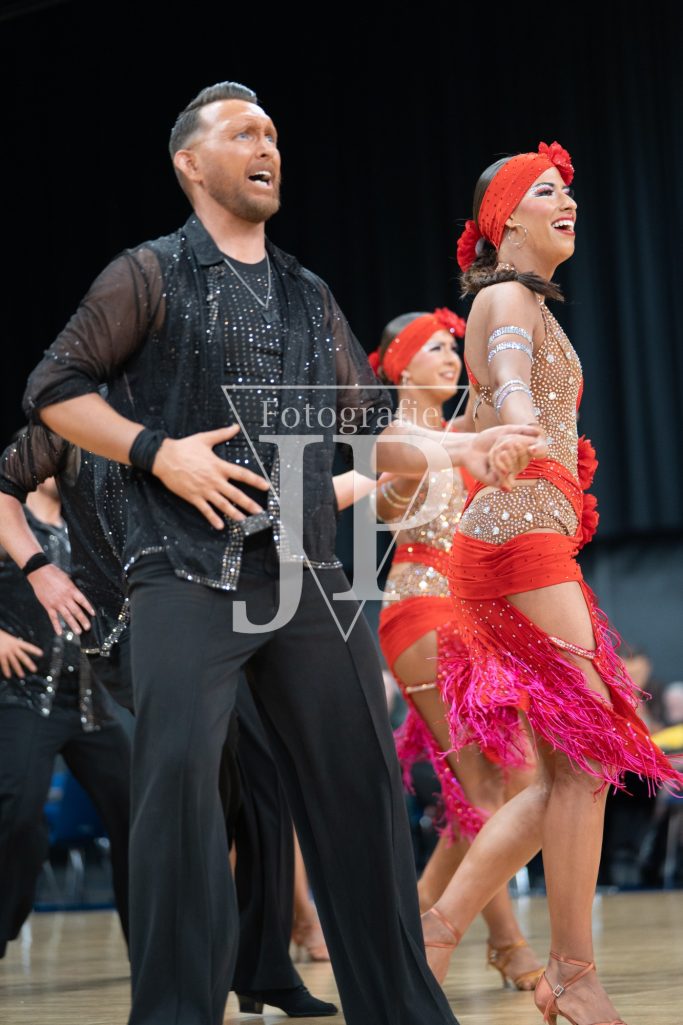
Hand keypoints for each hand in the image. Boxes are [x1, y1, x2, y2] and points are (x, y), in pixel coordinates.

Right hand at [0, 628, 42, 678]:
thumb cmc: (1, 636)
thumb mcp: (9, 638)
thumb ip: (14, 644)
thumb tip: (19, 648)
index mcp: (16, 642)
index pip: (27, 646)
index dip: (34, 650)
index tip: (41, 654)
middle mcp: (13, 648)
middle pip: (23, 657)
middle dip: (29, 664)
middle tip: (34, 670)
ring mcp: (6, 652)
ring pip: (14, 662)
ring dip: (18, 669)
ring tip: (22, 676)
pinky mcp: (0, 655)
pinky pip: (4, 664)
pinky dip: (6, 670)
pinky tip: (8, 675)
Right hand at [28, 564, 94, 634]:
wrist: (39, 573)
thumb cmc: (54, 573)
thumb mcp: (67, 578)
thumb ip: (72, 588)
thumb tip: (77, 595)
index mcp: (71, 590)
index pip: (82, 601)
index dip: (88, 608)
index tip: (93, 614)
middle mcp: (65, 598)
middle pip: (76, 611)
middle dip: (83, 620)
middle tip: (88, 627)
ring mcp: (56, 603)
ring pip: (67, 616)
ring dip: (73, 624)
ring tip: (78, 632)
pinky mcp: (48, 606)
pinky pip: (53, 618)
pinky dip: (56, 625)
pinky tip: (60, 633)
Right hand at [152, 424, 269, 529]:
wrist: (164, 458)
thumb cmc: (185, 447)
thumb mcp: (205, 438)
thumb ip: (222, 434)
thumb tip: (236, 426)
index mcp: (218, 466)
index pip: (241, 474)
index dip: (255, 480)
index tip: (266, 486)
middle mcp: (214, 480)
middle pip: (235, 494)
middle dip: (248, 503)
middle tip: (260, 512)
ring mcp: (203, 490)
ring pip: (222, 504)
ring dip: (234, 513)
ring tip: (244, 521)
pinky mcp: (193, 497)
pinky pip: (205, 510)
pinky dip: (213, 518)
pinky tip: (220, 526)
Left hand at [462, 425, 546, 487]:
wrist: (470, 448)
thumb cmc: (488, 438)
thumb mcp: (506, 430)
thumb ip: (522, 430)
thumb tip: (538, 432)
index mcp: (524, 453)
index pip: (539, 451)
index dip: (539, 450)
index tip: (533, 449)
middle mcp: (519, 465)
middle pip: (524, 457)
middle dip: (509, 447)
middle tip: (497, 445)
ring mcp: (510, 474)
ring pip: (515, 468)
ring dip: (502, 457)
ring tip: (492, 452)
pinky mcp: (499, 482)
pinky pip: (505, 477)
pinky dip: (499, 468)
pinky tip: (492, 464)